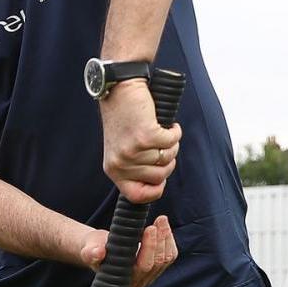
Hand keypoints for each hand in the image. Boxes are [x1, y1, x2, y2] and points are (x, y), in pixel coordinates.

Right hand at [77, 214, 177, 286]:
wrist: (99, 248)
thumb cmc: (94, 248)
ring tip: (161, 219)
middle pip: (158, 262)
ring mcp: (149, 276)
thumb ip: (91, 253)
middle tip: (159, 219)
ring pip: (166, 258)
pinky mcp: (157, 268)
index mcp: (123, 280)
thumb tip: (98, 253)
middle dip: (160, 239)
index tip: (149, 228)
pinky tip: (163, 226)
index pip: (143, 266)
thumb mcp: (89, 248)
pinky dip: (169, 240)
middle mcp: (139, 282)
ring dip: (166, 237)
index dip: (149, 247)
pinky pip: (170, 256)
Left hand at [101, 82, 182, 203]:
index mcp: (113, 170)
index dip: (154, 191)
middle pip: (160, 177)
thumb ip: (134, 168)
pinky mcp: (146, 136)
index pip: (136, 196)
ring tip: (160, 130)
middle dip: (167, 161)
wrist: (119, 90)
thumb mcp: (121, 149)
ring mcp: (133, 151)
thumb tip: (156, 185)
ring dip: (171, 144)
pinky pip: (173, 141)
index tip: (161, 181)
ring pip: (169, 158)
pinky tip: (166, 124)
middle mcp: (121, 163)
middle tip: (160, 144)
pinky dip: (174, 131)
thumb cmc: (123, 118)